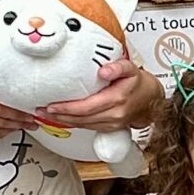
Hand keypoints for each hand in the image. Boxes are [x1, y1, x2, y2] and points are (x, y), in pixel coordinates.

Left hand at [39, 58, 162, 128]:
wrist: (152, 101)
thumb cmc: (139, 84)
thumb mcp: (131, 69)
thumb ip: (118, 67)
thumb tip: (103, 71)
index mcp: (117, 100)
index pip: (86, 107)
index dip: (66, 108)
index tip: (51, 105)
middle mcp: (113, 115)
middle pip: (81, 119)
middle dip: (59, 116)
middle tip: (41, 111)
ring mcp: (111, 124)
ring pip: (82, 125)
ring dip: (63, 121)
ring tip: (46, 115)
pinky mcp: (109, 128)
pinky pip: (87, 127)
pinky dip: (73, 123)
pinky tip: (62, 118)